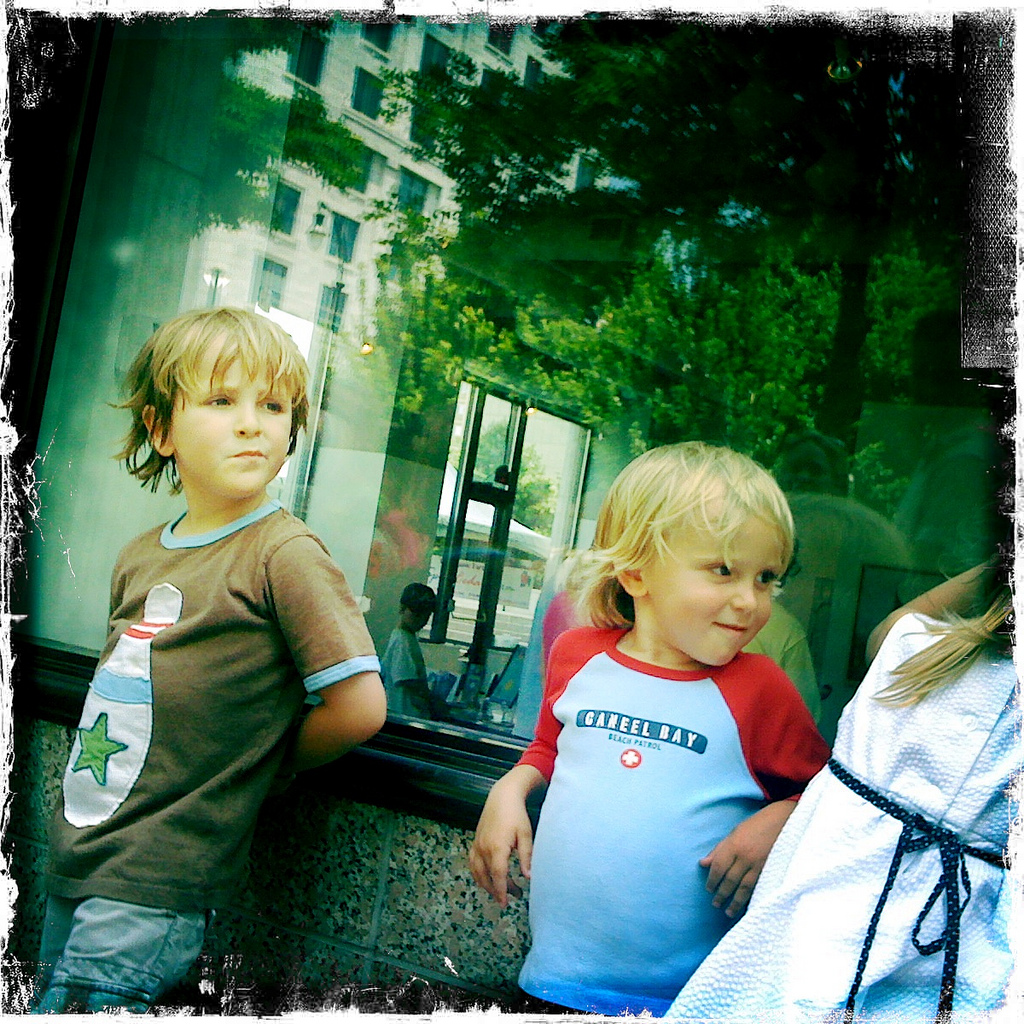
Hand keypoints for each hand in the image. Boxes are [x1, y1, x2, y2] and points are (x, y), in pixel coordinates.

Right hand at [469, 766, 542, 907]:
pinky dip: (478, 874)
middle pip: (487, 877)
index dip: (501, 891)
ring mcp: (477, 845)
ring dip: (487, 884)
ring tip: (500, 891)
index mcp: (497, 848)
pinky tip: (486, 878)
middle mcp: (483, 848)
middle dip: (498, 890)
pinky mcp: (475, 841)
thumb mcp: (526, 835)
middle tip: (514, 896)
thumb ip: (526, 856)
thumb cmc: (516, 815)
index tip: (506, 903)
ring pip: (477, 872)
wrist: (502, 797)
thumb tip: (528, 877)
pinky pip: (472, 863)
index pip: (498, 876)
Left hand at [700, 800, 794, 917]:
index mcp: (734, 845)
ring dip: (735, 901)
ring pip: (744, 887)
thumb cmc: (755, 825)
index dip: (712, 880)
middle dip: (722, 894)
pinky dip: (751, 897)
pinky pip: (758, 887)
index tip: (709, 889)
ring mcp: (759, 864)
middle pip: (730, 880)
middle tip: (716, 904)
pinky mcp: (771, 870)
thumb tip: (703, 864)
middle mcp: (745, 856)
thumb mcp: (734, 833)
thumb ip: (719, 850)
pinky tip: (747, 905)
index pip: (719, 867)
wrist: (782, 820)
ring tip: (729, 912)